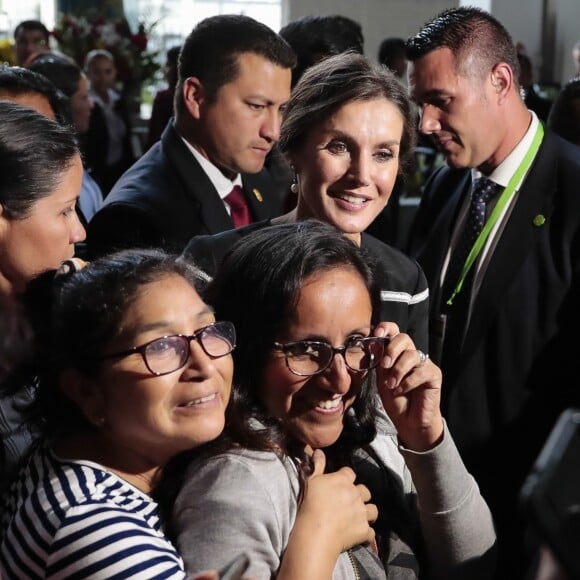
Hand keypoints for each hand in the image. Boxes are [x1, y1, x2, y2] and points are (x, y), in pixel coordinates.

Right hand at [295, 449, 376, 554]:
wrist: (316, 532)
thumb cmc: (310, 504)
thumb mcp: (310, 480)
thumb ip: (317, 464)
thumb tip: (318, 451)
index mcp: (343, 480)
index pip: (350, 473)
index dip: (346, 478)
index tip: (340, 483)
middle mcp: (356, 494)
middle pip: (364, 491)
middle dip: (359, 495)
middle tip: (349, 501)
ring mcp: (362, 512)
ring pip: (373, 510)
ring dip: (368, 512)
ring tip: (360, 517)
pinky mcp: (364, 529)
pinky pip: (371, 532)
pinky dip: (367, 533)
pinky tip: (361, 535)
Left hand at [374, 325, 443, 450]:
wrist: (408, 422)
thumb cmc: (395, 400)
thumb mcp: (381, 379)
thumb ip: (379, 362)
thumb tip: (373, 344)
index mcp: (397, 352)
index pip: (394, 332)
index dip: (387, 328)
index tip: (377, 333)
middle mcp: (411, 354)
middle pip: (404, 338)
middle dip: (391, 350)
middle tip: (384, 365)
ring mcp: (424, 364)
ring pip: (411, 355)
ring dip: (398, 370)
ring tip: (392, 385)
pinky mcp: (434, 375)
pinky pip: (420, 371)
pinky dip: (408, 382)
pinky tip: (402, 390)